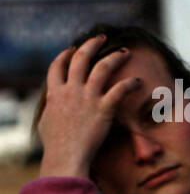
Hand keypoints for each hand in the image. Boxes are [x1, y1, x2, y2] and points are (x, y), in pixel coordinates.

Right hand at [39, 35, 140, 178]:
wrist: (66, 155)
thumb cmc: (56, 145)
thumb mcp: (46, 122)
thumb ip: (51, 109)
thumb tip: (52, 106)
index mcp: (54, 93)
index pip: (56, 66)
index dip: (64, 55)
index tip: (72, 48)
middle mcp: (70, 90)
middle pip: (80, 59)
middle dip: (91, 45)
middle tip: (102, 38)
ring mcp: (87, 98)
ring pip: (102, 68)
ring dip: (114, 57)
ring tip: (125, 52)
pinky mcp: (103, 108)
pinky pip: (120, 90)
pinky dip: (130, 83)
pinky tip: (139, 80)